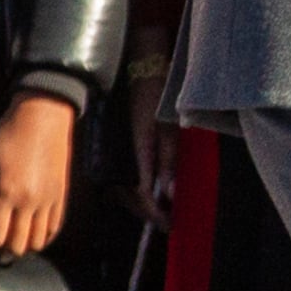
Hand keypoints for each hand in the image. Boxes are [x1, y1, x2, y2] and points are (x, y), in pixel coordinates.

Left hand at [0, 92, 76, 265]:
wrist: (43, 116)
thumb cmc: (9, 134)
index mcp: (6, 193)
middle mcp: (29, 202)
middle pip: (17, 245)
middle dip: (3, 254)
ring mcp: (48, 200)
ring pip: (38, 241)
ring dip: (24, 248)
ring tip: (13, 244)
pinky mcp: (61, 196)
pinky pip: (54, 228)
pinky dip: (44, 238)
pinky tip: (34, 236)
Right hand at [124, 55, 175, 220]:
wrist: (142, 66)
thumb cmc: (159, 94)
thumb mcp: (170, 127)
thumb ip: (169, 160)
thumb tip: (168, 193)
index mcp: (138, 151)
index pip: (142, 194)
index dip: (155, 213)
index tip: (169, 224)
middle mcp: (124, 153)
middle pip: (131, 197)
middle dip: (148, 213)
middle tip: (167, 222)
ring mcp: (120, 148)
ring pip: (125, 188)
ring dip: (141, 203)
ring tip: (160, 210)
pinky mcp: (122, 144)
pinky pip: (126, 175)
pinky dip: (138, 188)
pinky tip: (150, 189)